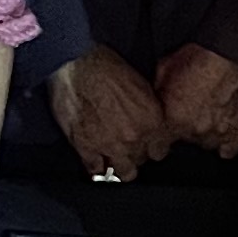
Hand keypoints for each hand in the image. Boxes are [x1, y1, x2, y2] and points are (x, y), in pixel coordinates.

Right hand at [48, 48, 169, 181]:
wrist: (77, 64)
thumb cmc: (106, 66)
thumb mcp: (141, 83)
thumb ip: (149, 109)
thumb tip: (149, 118)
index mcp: (153, 120)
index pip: (160, 151)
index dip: (153, 147)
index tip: (148, 145)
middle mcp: (135, 137)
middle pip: (141, 161)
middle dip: (136, 154)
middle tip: (129, 146)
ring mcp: (111, 145)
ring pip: (124, 172)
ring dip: (120, 166)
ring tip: (116, 159)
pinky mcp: (86, 147)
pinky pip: (96, 169)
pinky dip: (96, 166)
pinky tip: (97, 160)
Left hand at [154, 45, 237, 160]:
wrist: (232, 50)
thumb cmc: (202, 55)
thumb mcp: (165, 67)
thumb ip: (158, 90)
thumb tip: (156, 96)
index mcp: (173, 119)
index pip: (162, 143)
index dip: (165, 134)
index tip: (168, 128)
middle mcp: (195, 130)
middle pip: (188, 141)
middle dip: (189, 127)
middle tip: (195, 109)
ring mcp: (219, 133)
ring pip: (209, 143)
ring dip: (209, 131)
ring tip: (212, 113)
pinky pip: (232, 148)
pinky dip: (229, 140)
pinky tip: (226, 129)